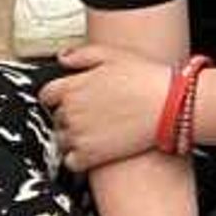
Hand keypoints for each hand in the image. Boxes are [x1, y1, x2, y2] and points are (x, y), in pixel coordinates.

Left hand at [36, 46, 171, 174]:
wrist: (169, 106)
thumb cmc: (144, 77)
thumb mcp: (114, 54)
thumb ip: (82, 54)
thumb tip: (62, 58)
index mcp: (72, 87)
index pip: (46, 95)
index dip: (58, 95)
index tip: (72, 97)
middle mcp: (70, 113)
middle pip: (57, 117)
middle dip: (71, 114)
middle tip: (95, 111)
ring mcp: (78, 136)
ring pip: (62, 140)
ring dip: (74, 136)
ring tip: (98, 128)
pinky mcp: (89, 157)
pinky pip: (71, 161)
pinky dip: (79, 157)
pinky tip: (97, 146)